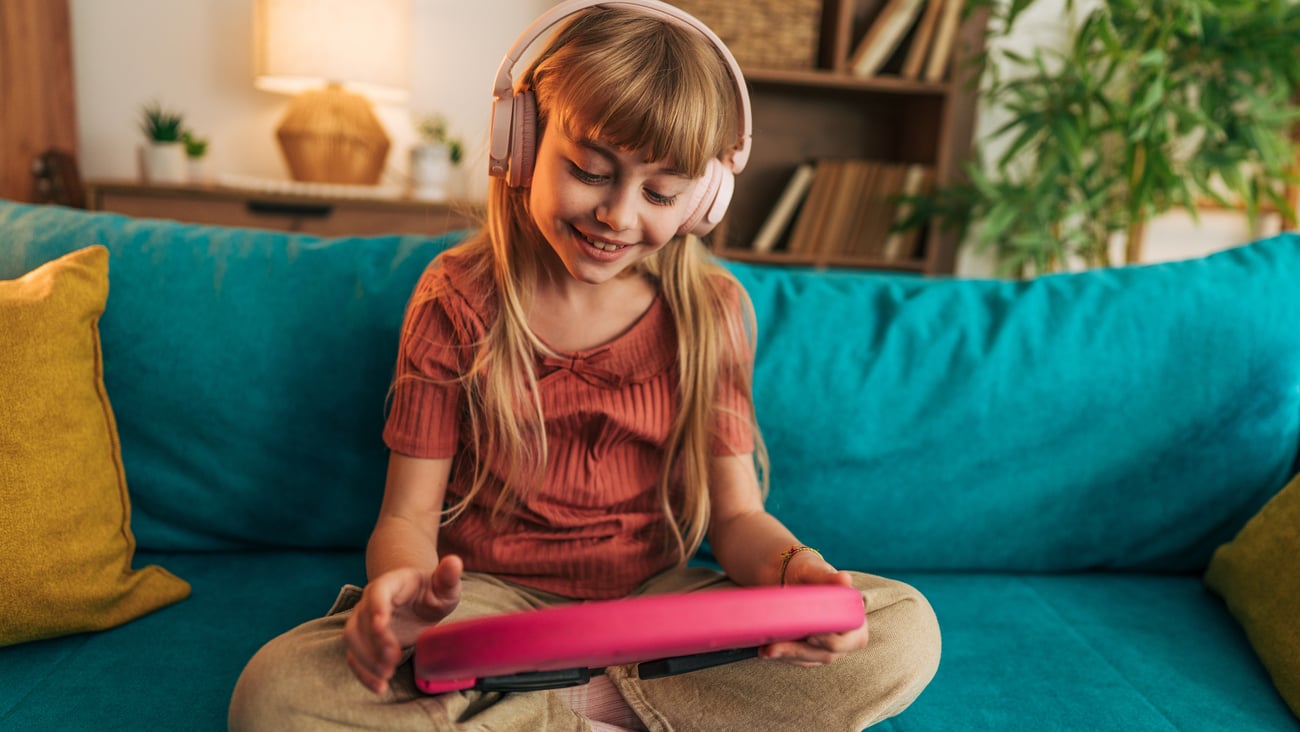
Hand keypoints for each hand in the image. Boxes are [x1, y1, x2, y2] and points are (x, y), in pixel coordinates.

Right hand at [343, 554, 462, 694]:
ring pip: (352, 639)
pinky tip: (378, 687)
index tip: (382, 626)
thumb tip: (454, 561)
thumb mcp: (445, 585)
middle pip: (361, 620)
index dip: (377, 608)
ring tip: (386, 677)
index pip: (377, 592)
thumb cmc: (432, 591)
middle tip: (393, 660)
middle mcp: (370, 601)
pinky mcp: (364, 641)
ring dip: (365, 660)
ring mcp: (364, 621)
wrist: (418, 599)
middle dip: (374, 642)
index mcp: (390, 583)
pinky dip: (363, 672)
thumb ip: (448, 576)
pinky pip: (354, 656)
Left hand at [760, 553, 868, 667]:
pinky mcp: (809, 651)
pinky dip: (781, 656)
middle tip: (775, 647)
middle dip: (800, 652)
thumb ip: (829, 578)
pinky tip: (764, 652)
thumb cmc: (808, 571)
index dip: (832, 642)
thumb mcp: (816, 571)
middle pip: (826, 654)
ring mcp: (826, 646)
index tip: (811, 636)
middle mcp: (844, 637)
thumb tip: (845, 579)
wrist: (791, 576)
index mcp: (853, 618)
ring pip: (809, 659)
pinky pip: (797, 658)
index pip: (850, 640)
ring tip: (766, 651)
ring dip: (787, 656)